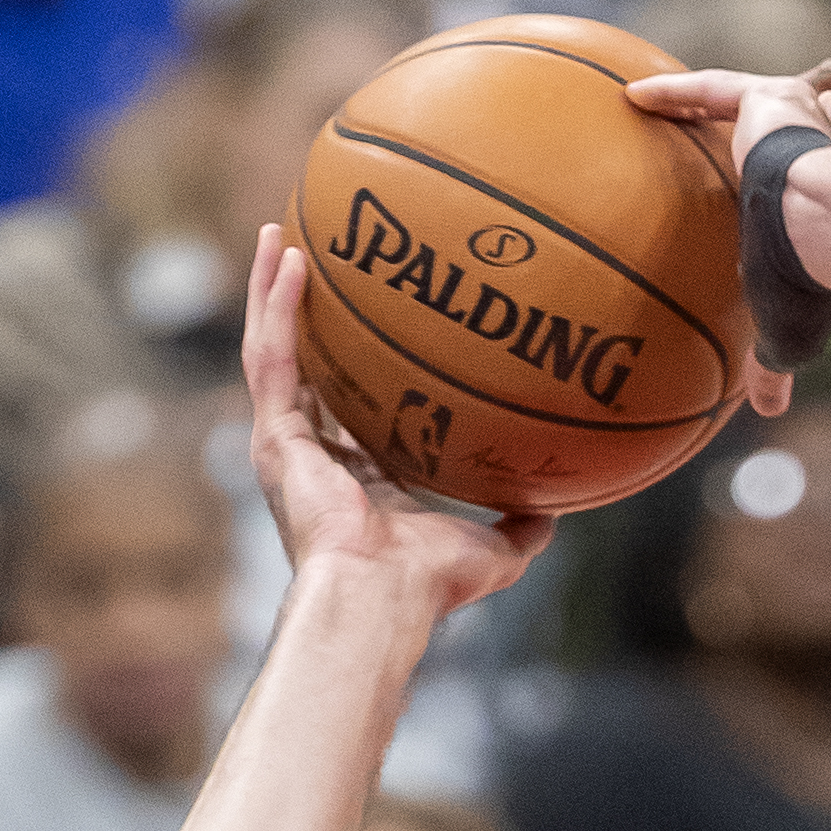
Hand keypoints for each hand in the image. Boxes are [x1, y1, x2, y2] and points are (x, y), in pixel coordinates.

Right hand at [240, 226, 551, 611]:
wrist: (384, 596)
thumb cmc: (431, 584)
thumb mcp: (496, 550)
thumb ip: (523, 526)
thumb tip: (560, 508)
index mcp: (357, 478)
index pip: (351, 408)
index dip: (358, 367)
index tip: (373, 325)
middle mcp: (315, 456)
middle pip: (305, 366)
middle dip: (304, 313)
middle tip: (313, 258)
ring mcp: (286, 444)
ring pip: (273, 349)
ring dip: (271, 291)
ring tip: (280, 234)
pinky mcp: (270, 436)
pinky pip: (271, 355)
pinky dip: (275, 304)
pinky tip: (286, 256)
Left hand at [627, 70, 830, 413]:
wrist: (824, 220)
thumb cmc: (809, 276)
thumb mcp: (782, 329)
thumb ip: (769, 365)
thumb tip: (770, 413)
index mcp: (806, 214)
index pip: (778, 206)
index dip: (758, 206)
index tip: (738, 212)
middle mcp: (806, 161)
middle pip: (763, 149)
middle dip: (738, 141)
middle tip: (701, 143)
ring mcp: (792, 123)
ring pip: (737, 110)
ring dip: (699, 107)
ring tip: (655, 105)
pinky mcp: (770, 97)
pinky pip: (712, 91)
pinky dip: (673, 94)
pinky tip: (632, 94)